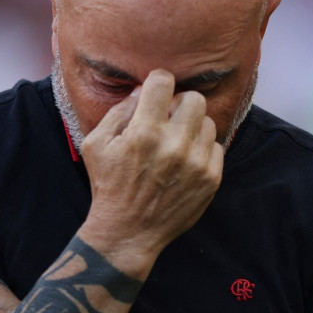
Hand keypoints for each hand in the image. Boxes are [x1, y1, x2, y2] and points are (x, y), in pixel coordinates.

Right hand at [79, 70, 223, 277]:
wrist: (128, 232)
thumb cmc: (109, 186)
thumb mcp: (96, 144)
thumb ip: (119, 110)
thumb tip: (143, 89)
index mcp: (144, 132)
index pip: (164, 81)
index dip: (157, 82)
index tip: (155, 92)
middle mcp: (174, 145)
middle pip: (194, 98)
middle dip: (179, 103)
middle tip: (167, 118)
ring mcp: (196, 163)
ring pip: (207, 121)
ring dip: (191, 127)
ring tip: (175, 143)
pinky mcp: (211, 179)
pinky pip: (216, 146)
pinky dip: (200, 149)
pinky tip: (184, 161)